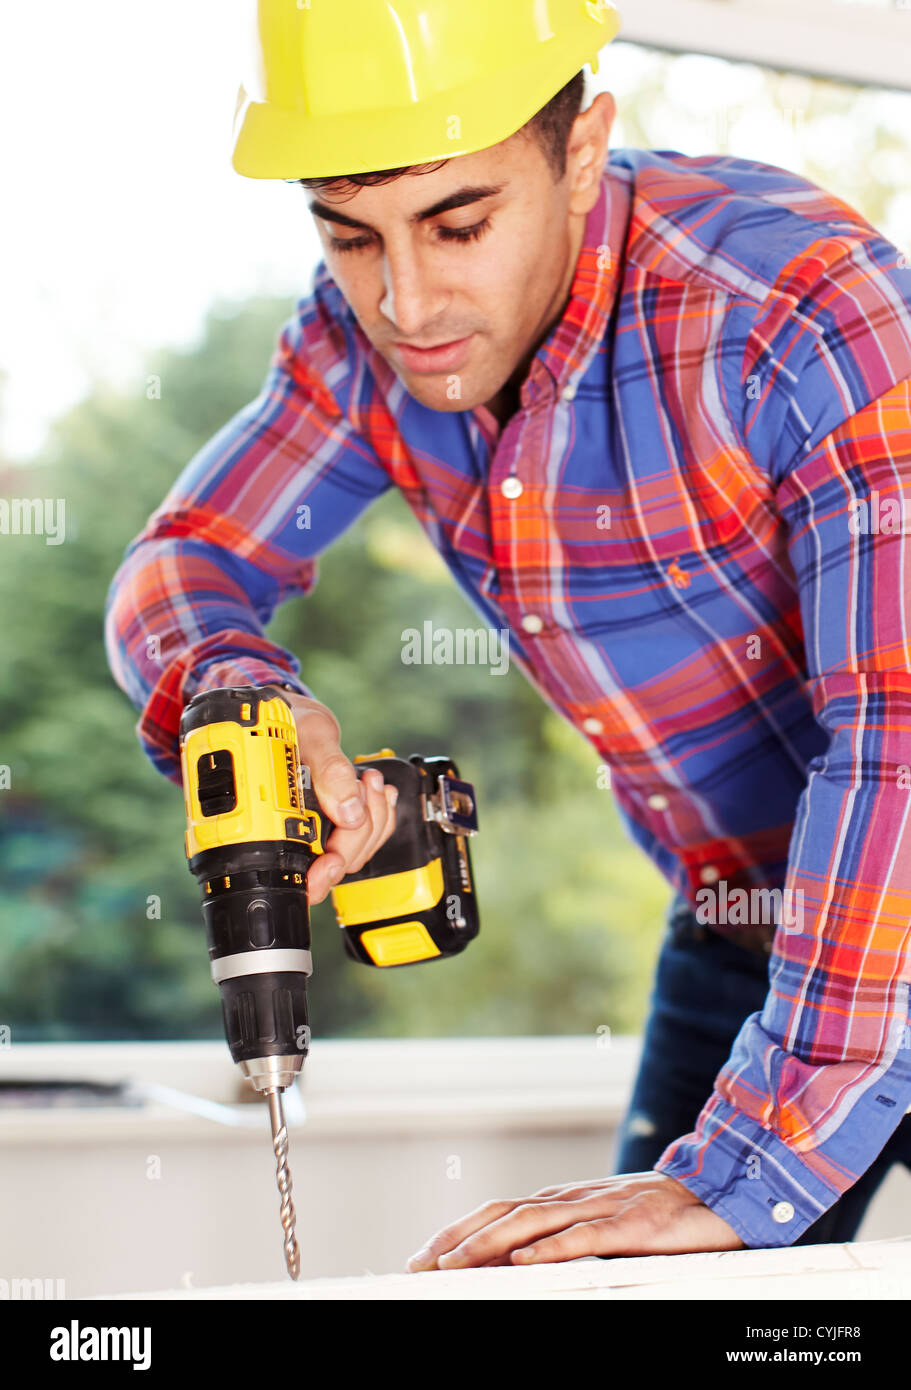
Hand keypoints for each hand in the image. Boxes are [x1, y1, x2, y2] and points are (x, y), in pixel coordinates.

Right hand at [281, 692, 397, 903]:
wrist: (289, 713)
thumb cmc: (286, 722)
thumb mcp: (307, 735)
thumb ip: (329, 771)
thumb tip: (349, 810)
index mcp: (274, 819)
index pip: (302, 869)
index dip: (321, 873)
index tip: (334, 860)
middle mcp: (295, 830)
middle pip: (336, 863)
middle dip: (360, 831)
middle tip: (364, 786)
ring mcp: (318, 828)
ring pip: (355, 852)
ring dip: (374, 820)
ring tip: (372, 781)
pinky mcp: (338, 820)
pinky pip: (366, 835)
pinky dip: (380, 816)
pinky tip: (380, 792)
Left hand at [406, 1171, 744, 1269]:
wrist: (716, 1194)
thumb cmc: (657, 1217)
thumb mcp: (603, 1226)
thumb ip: (563, 1237)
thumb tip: (516, 1263)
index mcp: (563, 1200)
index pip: (498, 1211)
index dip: (457, 1231)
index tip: (421, 1256)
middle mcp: (573, 1199)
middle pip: (503, 1213)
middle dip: (457, 1239)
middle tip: (420, 1264)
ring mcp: (601, 1208)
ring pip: (533, 1223)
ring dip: (489, 1245)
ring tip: (456, 1265)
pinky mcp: (631, 1223)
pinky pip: (585, 1236)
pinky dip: (551, 1248)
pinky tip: (526, 1261)